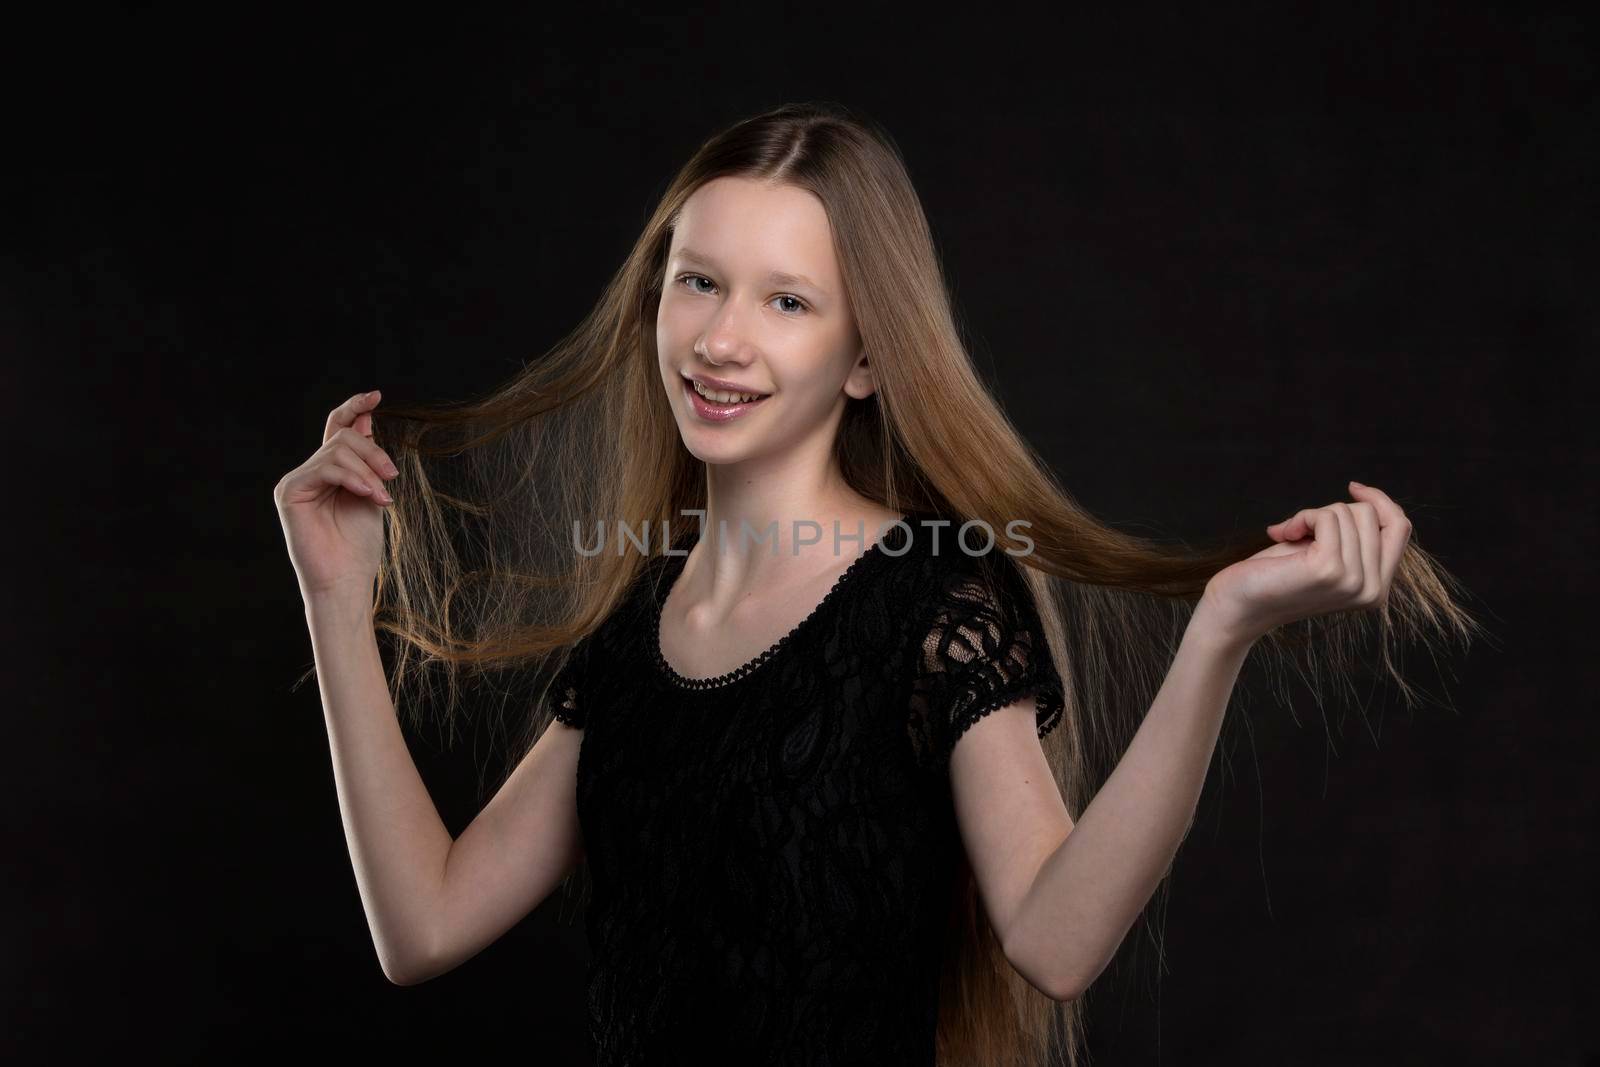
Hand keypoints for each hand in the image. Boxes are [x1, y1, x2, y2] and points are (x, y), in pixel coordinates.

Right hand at [273, 390, 401, 602]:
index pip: (337, 428)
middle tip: (392, 478)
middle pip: (343, 438)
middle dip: (374, 454)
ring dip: (368, 472)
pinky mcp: (290, 492)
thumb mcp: (371, 493)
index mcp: (330, 471)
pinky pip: (325, 468)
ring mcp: (297, 481)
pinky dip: (352, 478)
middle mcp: (310, 472)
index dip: (353, 407)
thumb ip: (367, 460)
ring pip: (337, 451)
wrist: (346, 580)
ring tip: (382, 497)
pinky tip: (368, 495)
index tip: (375, 395)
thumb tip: (366, 420)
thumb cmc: (359, 545)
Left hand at [1198, 481, 1412, 646]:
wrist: (1237, 603)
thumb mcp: (1324, 549)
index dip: (1380, 500)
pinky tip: (1282, 534)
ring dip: (1311, 515)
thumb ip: (1353, 533)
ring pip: (1346, 512)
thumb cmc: (1276, 573)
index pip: (1400, 527)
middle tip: (1301, 532)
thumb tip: (1365, 495)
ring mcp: (1353, 582)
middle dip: (1332, 511)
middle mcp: (1372, 590)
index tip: (1353, 487)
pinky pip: (1325, 516)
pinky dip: (1301, 516)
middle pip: (1371, 514)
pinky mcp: (1329, 569)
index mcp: (1377, 588)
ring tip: (1290, 538)